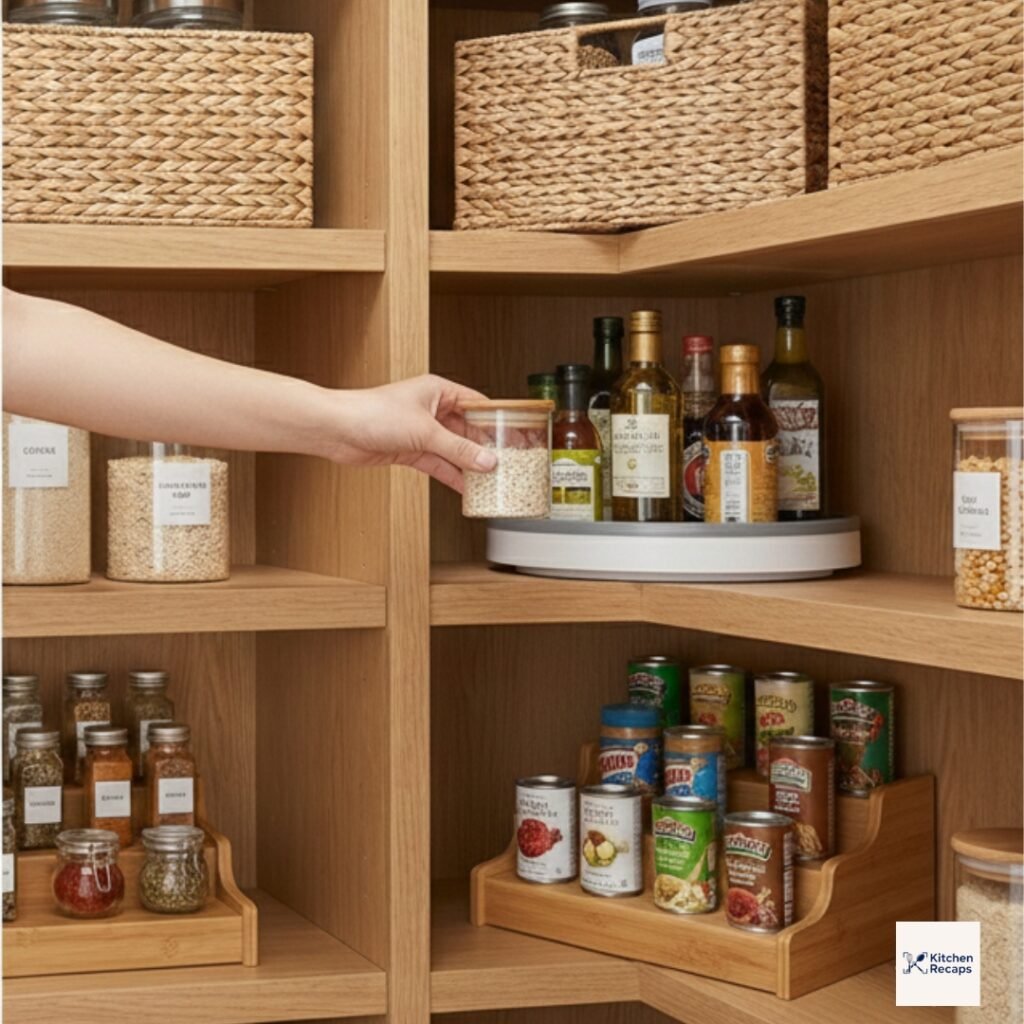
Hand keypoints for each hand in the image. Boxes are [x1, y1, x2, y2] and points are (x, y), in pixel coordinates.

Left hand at [321, 375, 497, 491]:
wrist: (337, 430)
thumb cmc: (371, 413)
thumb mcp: (424, 431)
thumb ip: (457, 449)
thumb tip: (485, 460)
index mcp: (438, 391)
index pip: (477, 404)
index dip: (497, 420)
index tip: (515, 434)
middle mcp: (431, 410)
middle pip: (467, 430)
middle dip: (485, 447)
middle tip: (507, 462)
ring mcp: (421, 432)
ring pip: (454, 450)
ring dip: (469, 465)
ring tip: (490, 479)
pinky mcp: (410, 450)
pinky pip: (439, 464)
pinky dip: (451, 475)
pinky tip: (465, 486)